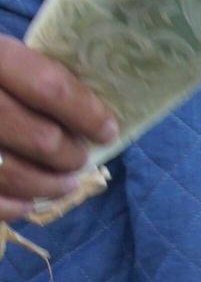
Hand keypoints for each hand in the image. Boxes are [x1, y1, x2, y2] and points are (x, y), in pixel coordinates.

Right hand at [0, 35, 115, 221]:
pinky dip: (12, 205)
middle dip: (70, 155)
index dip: (86, 113)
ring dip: (49, 185)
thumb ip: (26, 75)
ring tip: (63, 183)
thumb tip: (87, 114)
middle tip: (80, 158)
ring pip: (13, 173)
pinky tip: (26, 201)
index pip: (48, 87)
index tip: (107, 129)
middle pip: (39, 137)